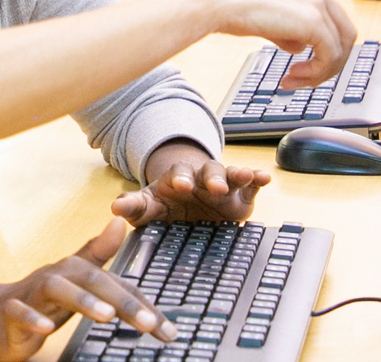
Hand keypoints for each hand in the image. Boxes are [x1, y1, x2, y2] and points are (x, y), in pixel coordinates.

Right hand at [0, 219, 175, 361]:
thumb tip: (120, 222)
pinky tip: (46, 330)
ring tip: (107, 317)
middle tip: (150, 324)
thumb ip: (97, 253)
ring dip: (82, 301)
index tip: (169, 329)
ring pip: (56, 289)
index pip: (116, 284)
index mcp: (75, 272)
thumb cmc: (38, 299)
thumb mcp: (72, 279)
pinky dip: (32, 318)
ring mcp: (30, 293)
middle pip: (91, 280)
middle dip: (123, 300)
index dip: (144, 304)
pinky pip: (18, 312)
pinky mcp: (8, 313)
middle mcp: (56, 276)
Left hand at [114, 140, 268, 225]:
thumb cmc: (166, 205)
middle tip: (215, 187)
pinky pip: (251, 184)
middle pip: (207, 172)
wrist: (189, 207)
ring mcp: (222, 184)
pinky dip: (258, 179)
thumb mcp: (148, 207)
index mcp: (177, 180)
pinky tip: (265, 178)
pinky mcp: (241, 195)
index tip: (179, 186)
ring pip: (230, 174)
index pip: (177, 176)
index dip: (178, 180)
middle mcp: (201, 178)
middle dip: (212, 177)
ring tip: (245, 175)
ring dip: (237, 174)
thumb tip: (115, 208)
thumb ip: (134, 207)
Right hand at [184, 0, 380, 87]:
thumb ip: (291, 31)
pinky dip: (314, 74)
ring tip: (295, 80)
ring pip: (340, 49)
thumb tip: (301, 49)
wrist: (221, 4)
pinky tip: (292, 78)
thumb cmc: (236, 9)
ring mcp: (318, 5)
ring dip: (321, 72)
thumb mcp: (270, 17)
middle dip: (330, 62)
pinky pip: (328, 57)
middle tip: (302, 77)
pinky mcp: (315, 23)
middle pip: (346, 33)